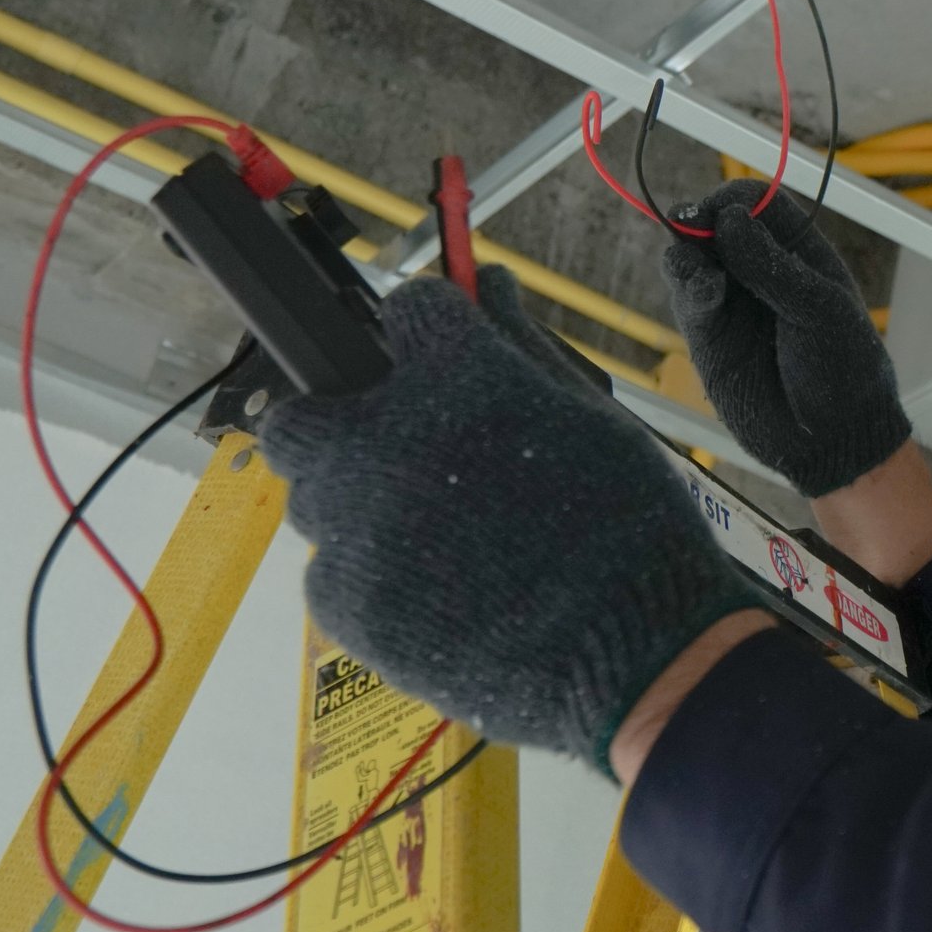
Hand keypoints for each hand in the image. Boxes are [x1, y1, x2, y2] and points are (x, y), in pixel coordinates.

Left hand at [261, 268, 767, 772]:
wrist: (630, 647)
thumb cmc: (625, 523)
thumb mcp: (590, 415)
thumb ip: (522, 345)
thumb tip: (488, 285)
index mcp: (454, 377)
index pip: (406, 310)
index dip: (430, 331)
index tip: (446, 354)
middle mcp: (382, 439)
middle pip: (302, 413)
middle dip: (337, 421)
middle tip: (394, 449)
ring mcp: (354, 526)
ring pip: (312, 498)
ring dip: (356, 502)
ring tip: (434, 534)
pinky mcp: (347, 602)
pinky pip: (332, 574)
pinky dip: (373, 575)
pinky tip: (439, 589)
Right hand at [661, 182, 910, 497]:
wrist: (830, 441)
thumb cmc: (842, 370)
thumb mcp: (820, 312)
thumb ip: (773, 266)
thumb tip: (728, 219)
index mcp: (798, 253)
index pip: (756, 204)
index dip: (734, 200)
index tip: (722, 211)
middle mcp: (759, 270)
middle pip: (715, 223)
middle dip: (701, 220)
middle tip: (695, 228)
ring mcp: (730, 302)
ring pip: (691, 256)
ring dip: (687, 251)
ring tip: (701, 271)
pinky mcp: (706, 335)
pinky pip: (686, 295)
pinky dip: (686, 284)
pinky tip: (704, 292)